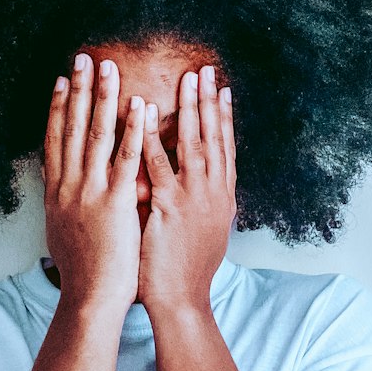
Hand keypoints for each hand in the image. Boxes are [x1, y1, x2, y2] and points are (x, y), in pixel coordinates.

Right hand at [42, 52, 145, 315]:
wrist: (89, 299)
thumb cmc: (82, 274)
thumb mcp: (63, 233)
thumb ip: (66, 207)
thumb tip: (62, 194)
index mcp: (56, 193)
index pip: (54, 140)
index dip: (58, 108)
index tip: (62, 80)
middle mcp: (68, 186)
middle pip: (71, 128)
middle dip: (78, 90)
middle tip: (82, 57)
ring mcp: (91, 192)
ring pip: (95, 134)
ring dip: (102, 97)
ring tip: (107, 67)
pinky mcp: (116, 202)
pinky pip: (126, 159)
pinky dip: (133, 130)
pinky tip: (139, 106)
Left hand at [138, 63, 236, 314]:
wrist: (182, 300)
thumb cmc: (187, 271)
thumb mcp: (205, 232)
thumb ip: (205, 204)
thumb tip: (204, 186)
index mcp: (223, 198)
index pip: (226, 148)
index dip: (225, 117)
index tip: (222, 89)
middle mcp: (216, 194)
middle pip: (216, 138)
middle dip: (210, 102)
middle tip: (207, 70)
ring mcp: (196, 199)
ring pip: (195, 144)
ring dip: (191, 108)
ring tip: (186, 79)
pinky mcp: (172, 207)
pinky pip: (160, 164)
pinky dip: (153, 136)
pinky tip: (145, 113)